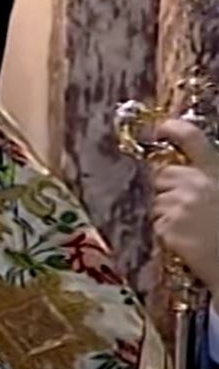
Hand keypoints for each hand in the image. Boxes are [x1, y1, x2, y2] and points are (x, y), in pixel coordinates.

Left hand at [151, 119, 218, 301]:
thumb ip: (207, 182)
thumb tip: (179, 176)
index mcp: (215, 174)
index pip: (193, 139)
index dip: (175, 129)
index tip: (162, 126)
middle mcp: (195, 184)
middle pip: (162, 175)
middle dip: (166, 188)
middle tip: (184, 209)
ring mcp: (179, 205)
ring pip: (156, 202)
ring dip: (166, 214)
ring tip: (191, 230)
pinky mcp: (167, 227)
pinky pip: (156, 224)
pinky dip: (165, 233)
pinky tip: (185, 242)